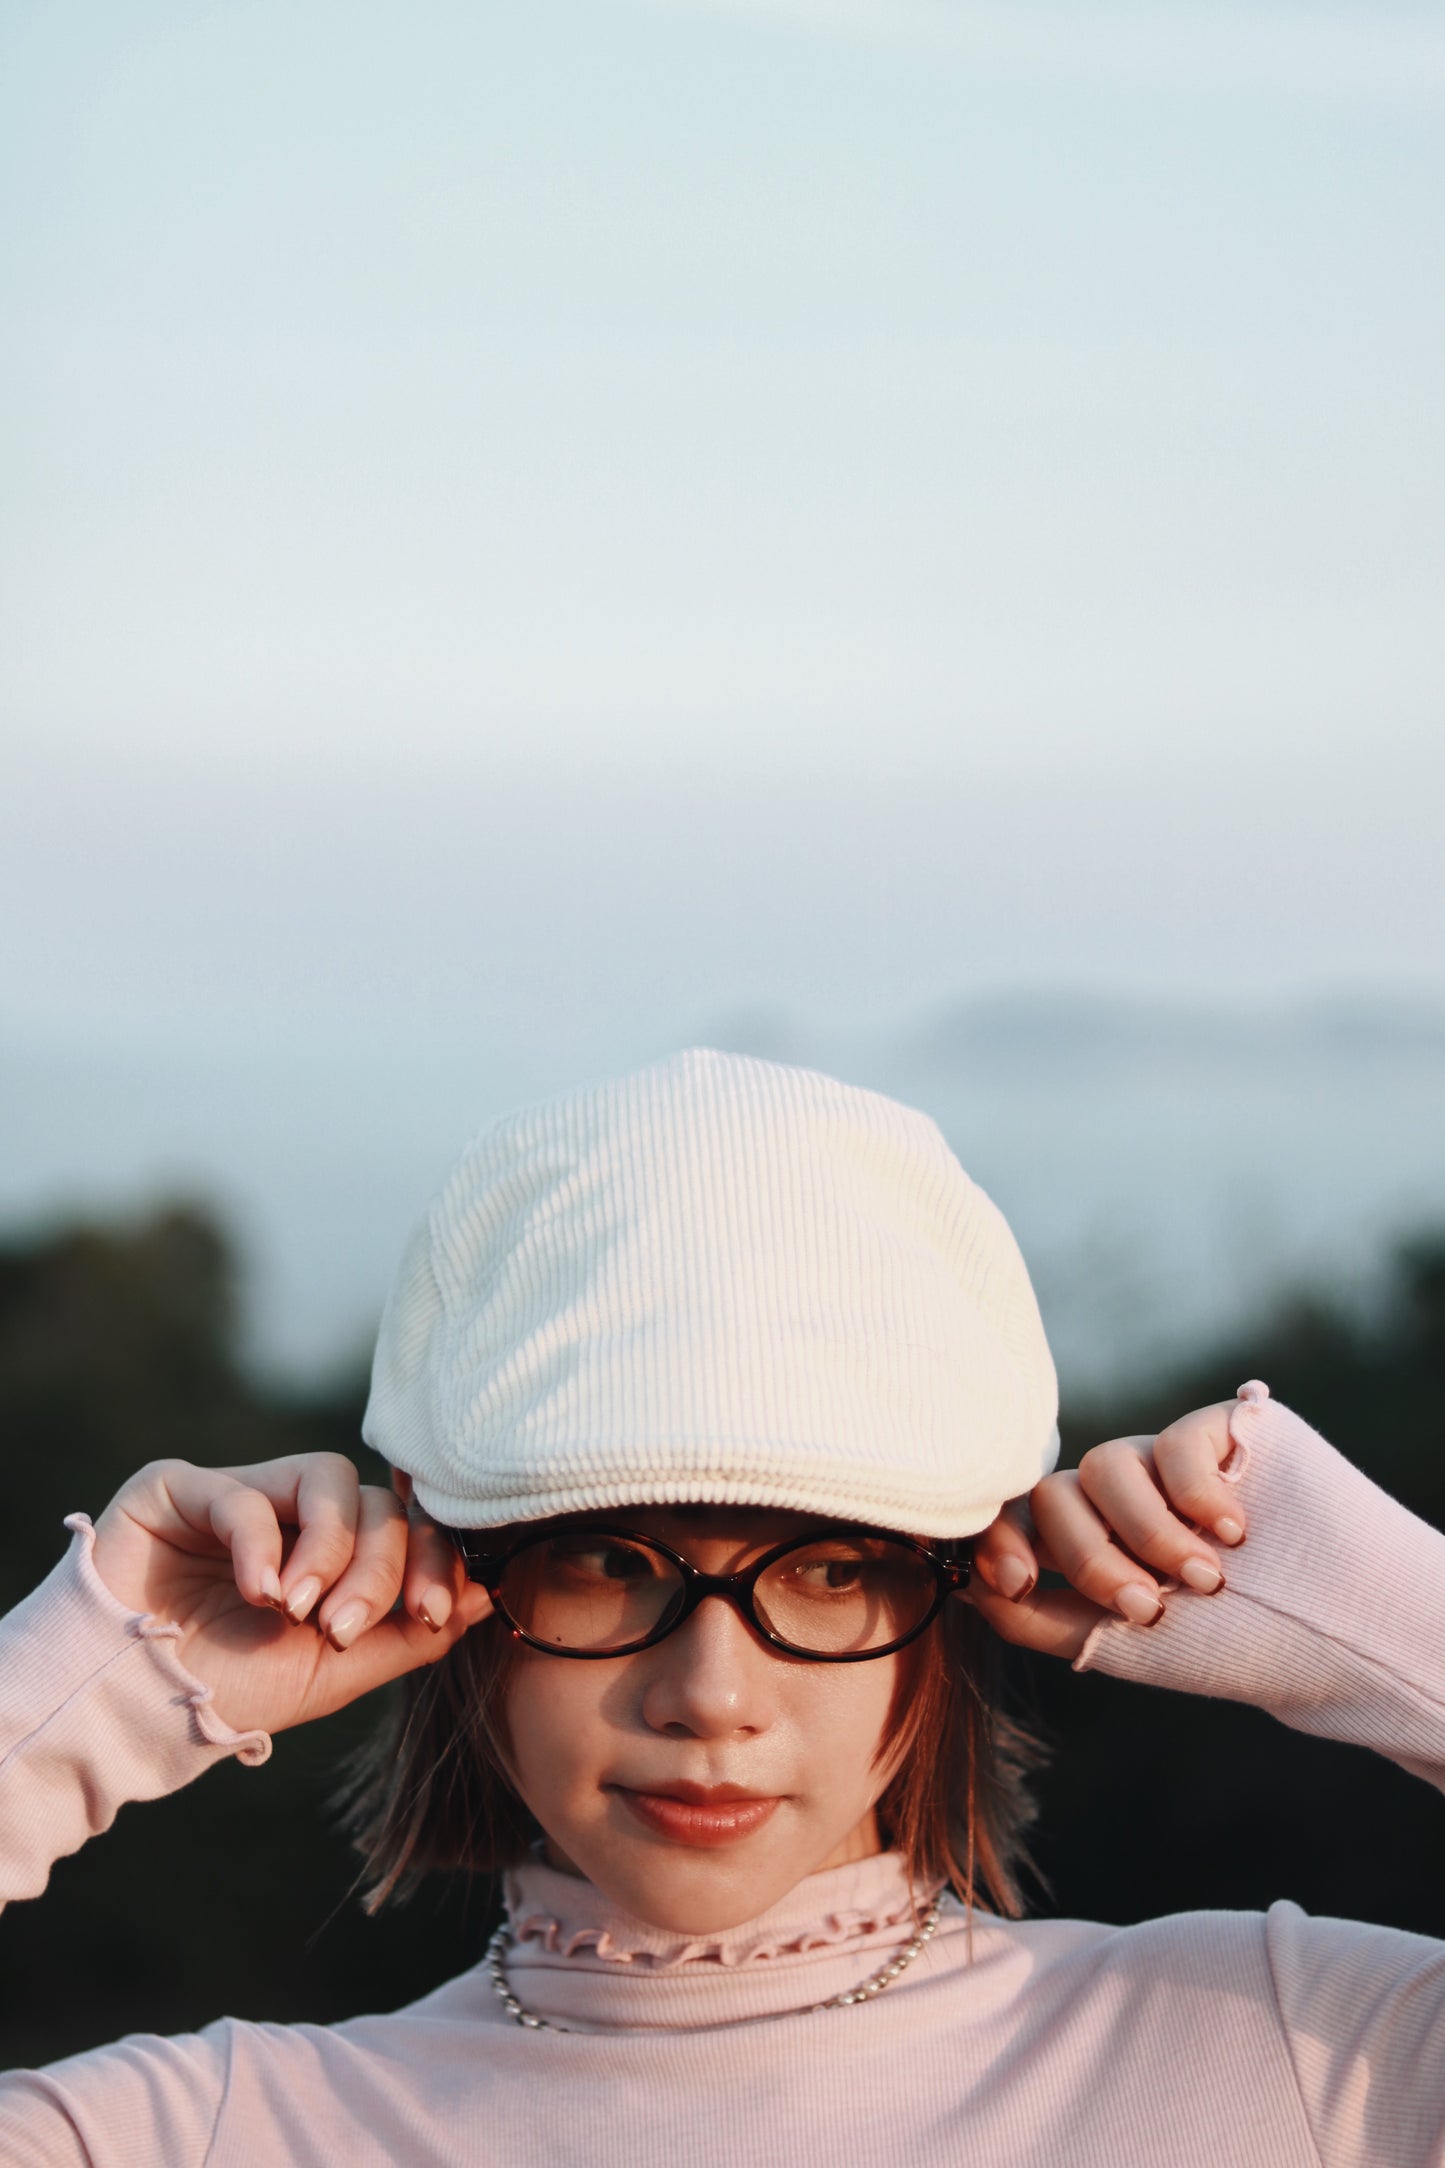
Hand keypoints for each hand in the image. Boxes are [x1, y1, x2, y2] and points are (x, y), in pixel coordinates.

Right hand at [90, 1455, 493, 1736]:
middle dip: (377, 1568)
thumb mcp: (335, 1672)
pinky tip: (259, 1595)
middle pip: (377, 1503)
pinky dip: (263, 1544)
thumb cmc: (228, 1691)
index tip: (432, 1611)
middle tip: (341, 1628)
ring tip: (298, 1612)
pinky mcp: (181, 1486)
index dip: (432, 1558)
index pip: (407, 1524)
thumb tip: (486, 1597)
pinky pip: (246, 1492)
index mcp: (334, 1554)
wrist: (128, 1712)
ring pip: (328, 1479)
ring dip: (329, 1551)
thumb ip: (406, 1634)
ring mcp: (242, 1491)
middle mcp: (293, 1514)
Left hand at [966, 1401, 1246, 1660]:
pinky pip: (1173, 1442)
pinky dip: (1196, 1493)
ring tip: (1204, 1580)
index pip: (1015, 1518)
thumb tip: (967, 1585)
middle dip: (1092, 1558)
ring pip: (1104, 1467)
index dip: (1000, 1540)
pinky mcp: (1216, 1431)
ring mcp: (1161, 1460)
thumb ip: (1041, 1620)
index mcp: (1086, 1541)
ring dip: (1149, 1534)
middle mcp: (1115, 1495)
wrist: (1331, 1634)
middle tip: (1147, 1607)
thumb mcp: (1122, 1646)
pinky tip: (1235, 1531)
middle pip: (1055, 1495)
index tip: (1018, 1582)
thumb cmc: (1225, 1644)